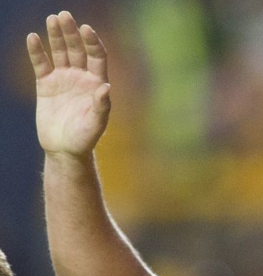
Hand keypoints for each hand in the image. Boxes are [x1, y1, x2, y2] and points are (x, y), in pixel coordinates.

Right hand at [27, 11, 110, 158]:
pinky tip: (33, 38)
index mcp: (96, 83)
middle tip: (65, 16)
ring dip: (56, 36)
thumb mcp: (96, 124)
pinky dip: (37, 51)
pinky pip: (41, 64)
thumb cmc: (85, 138)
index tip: (86, 29)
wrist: (64, 149)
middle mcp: (81, 77)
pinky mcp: (46, 85)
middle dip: (72, 33)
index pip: (96, 56)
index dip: (92, 42)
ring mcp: (63, 79)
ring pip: (60, 52)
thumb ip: (101, 105)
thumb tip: (106, 86)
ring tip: (52, 19)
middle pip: (77, 49)